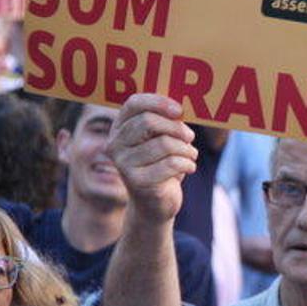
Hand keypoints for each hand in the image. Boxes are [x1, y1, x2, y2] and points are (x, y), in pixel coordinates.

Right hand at [107, 94, 198, 223]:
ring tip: (191, 155)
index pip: (134, 103)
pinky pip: (171, 164)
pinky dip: (188, 164)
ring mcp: (123, 164)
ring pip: (164, 143)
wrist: (154, 203)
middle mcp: (115, 145)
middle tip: (189, 138)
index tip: (179, 111)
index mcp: (119, 128)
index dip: (159, 102)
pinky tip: (189, 167)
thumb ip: (165, 121)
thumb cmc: (161, 163)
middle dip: (177, 128)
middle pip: (149, 121)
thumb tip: (180, 108)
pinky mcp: (137, 182)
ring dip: (186, 149)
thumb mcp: (161, 138)